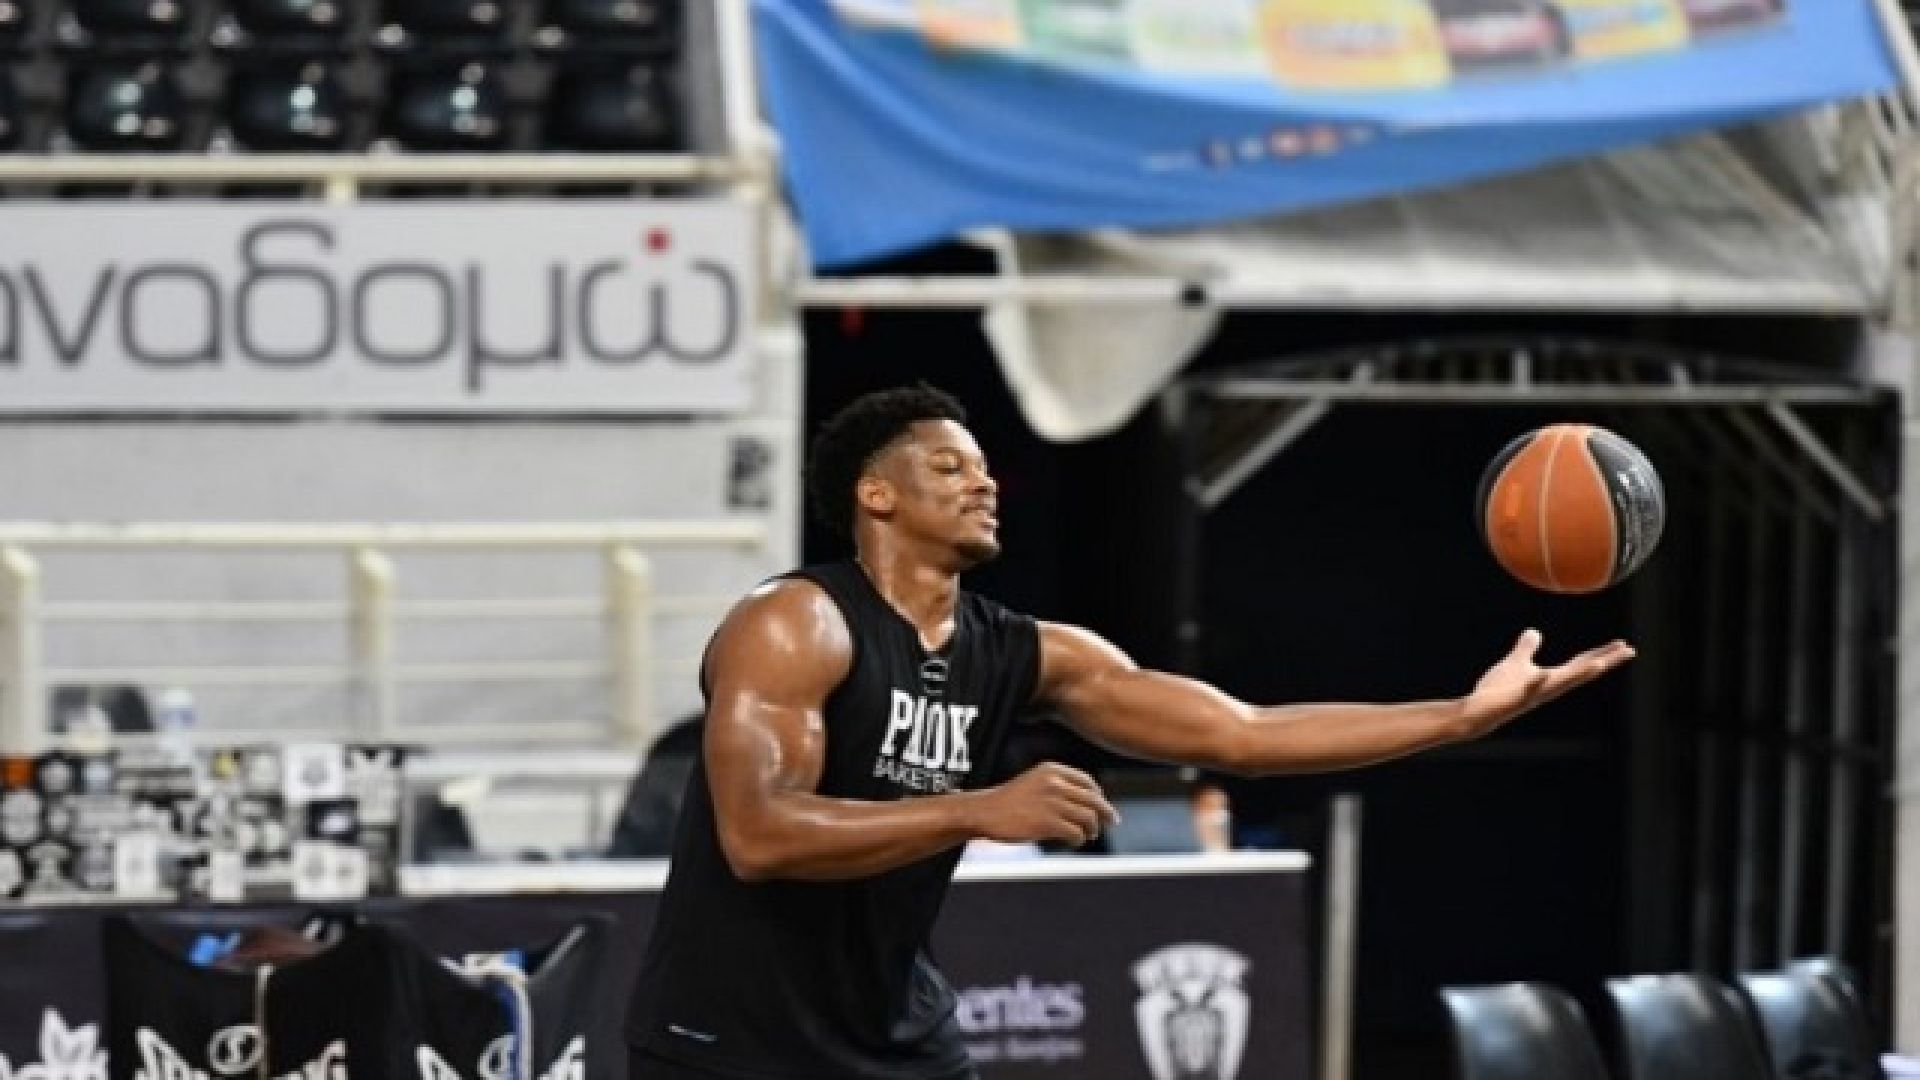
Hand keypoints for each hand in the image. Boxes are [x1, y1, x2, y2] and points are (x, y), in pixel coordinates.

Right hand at [968, 763, 1118, 847]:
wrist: (984, 812)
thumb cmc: (1009, 801)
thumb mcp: (1035, 781)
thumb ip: (1059, 786)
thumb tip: (1089, 802)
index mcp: (1052, 770)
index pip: (1087, 782)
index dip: (1099, 796)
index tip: (1103, 806)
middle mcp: (1055, 783)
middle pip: (1093, 800)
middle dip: (1105, 813)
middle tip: (1111, 822)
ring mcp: (1052, 803)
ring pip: (1087, 817)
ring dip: (1092, 829)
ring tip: (1088, 835)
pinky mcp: (1048, 823)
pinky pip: (1075, 833)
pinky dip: (1079, 839)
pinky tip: (1075, 841)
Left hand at [1460, 629, 1634, 735]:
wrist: (1480, 710)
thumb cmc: (1498, 690)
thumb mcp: (1515, 662)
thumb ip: (1526, 648)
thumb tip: (1534, 632)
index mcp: (1552, 678)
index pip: (1582, 664)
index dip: (1602, 654)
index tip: (1623, 645)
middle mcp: (1549, 688)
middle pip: (1582, 673)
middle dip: (1605, 661)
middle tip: (1629, 650)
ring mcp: (1535, 694)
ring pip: (1562, 684)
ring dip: (1580, 674)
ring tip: (1601, 664)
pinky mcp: (1516, 698)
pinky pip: (1529, 690)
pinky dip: (1537, 683)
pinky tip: (1544, 674)